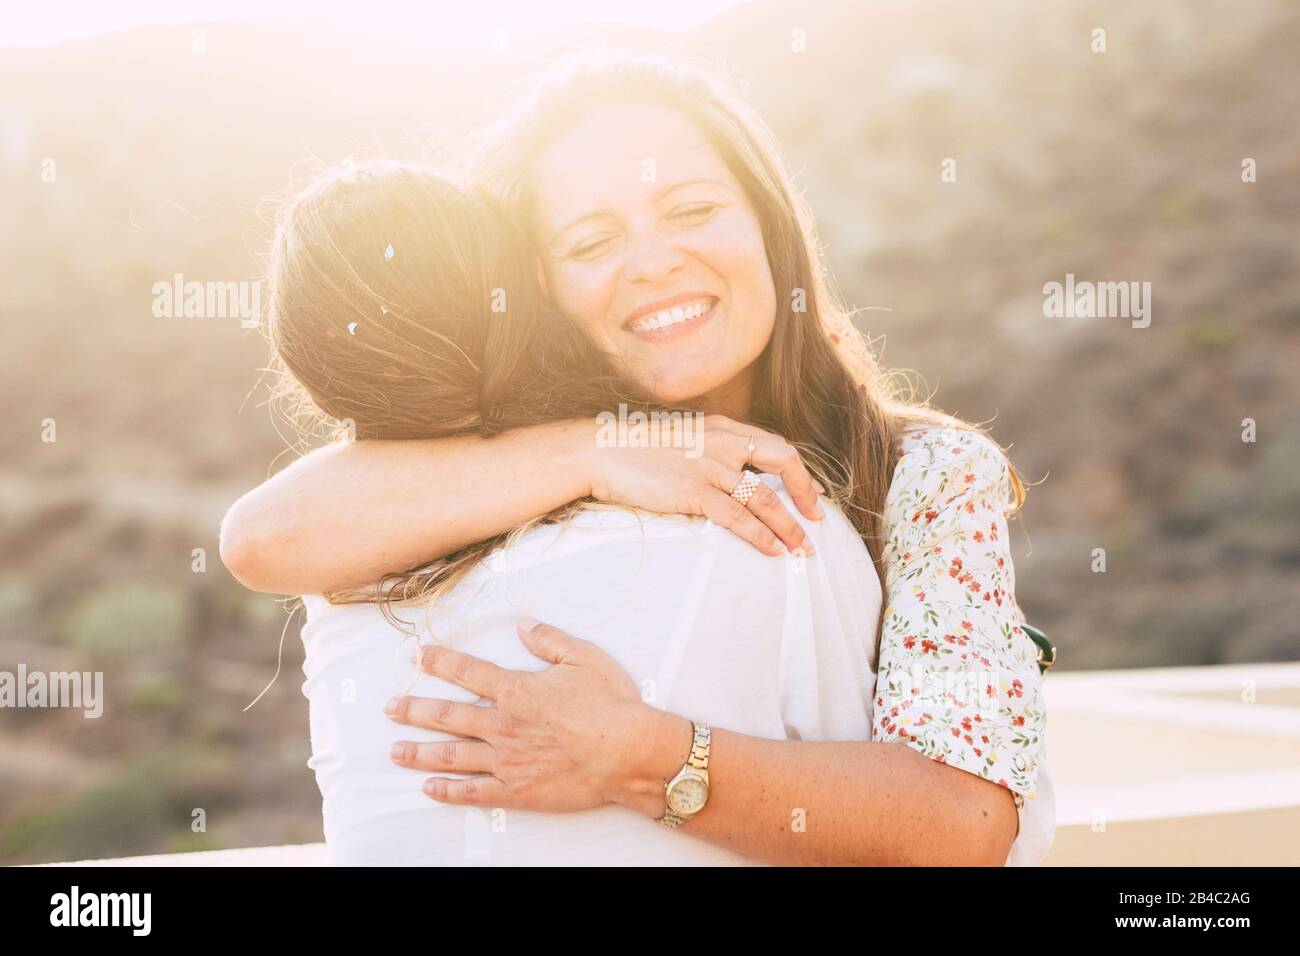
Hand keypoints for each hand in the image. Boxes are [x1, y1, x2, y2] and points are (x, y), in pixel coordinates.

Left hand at [385, 619, 659, 812]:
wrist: (629, 752)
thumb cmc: (611, 704)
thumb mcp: (583, 658)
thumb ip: (549, 640)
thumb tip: (523, 625)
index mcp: (517, 690)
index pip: (467, 672)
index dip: (438, 662)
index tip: (416, 657)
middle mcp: (504, 724)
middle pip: (447, 715)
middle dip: (414, 710)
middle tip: (389, 708)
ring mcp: (507, 760)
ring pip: (452, 755)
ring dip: (419, 752)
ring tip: (395, 750)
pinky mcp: (517, 790)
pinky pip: (474, 791)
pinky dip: (448, 791)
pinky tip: (429, 789)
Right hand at [582, 413, 825, 556]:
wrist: (599, 450)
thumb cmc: (635, 449)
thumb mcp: (682, 438)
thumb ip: (709, 449)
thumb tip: (729, 474)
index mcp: (721, 427)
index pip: (775, 444)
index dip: (800, 472)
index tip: (812, 494)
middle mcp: (722, 442)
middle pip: (783, 461)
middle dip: (806, 493)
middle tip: (817, 520)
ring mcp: (708, 466)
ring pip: (764, 497)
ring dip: (789, 526)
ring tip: (802, 549)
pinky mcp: (692, 491)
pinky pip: (738, 516)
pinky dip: (760, 535)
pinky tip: (772, 551)